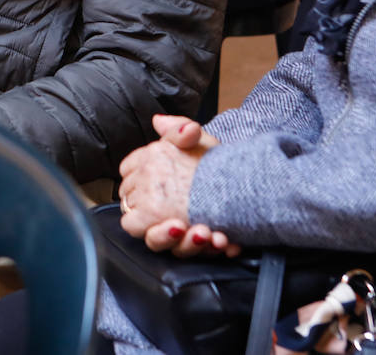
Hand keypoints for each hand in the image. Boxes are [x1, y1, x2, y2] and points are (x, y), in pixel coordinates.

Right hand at [117, 115, 240, 256]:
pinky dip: (211, 249)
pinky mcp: (203, 242)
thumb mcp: (196, 140)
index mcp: (151, 187)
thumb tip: (159, 121)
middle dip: (167, 234)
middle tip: (185, 226)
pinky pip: (200, 254)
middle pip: (149, 232)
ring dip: (187, 245)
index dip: (139, 210)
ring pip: (173, 248)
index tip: (155, 204)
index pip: (130, 206)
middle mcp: (162, 212)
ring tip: (205, 233)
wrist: (244, 174)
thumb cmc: (211, 159)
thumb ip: (177, 130)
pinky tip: (223, 240)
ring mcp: (182, 229)